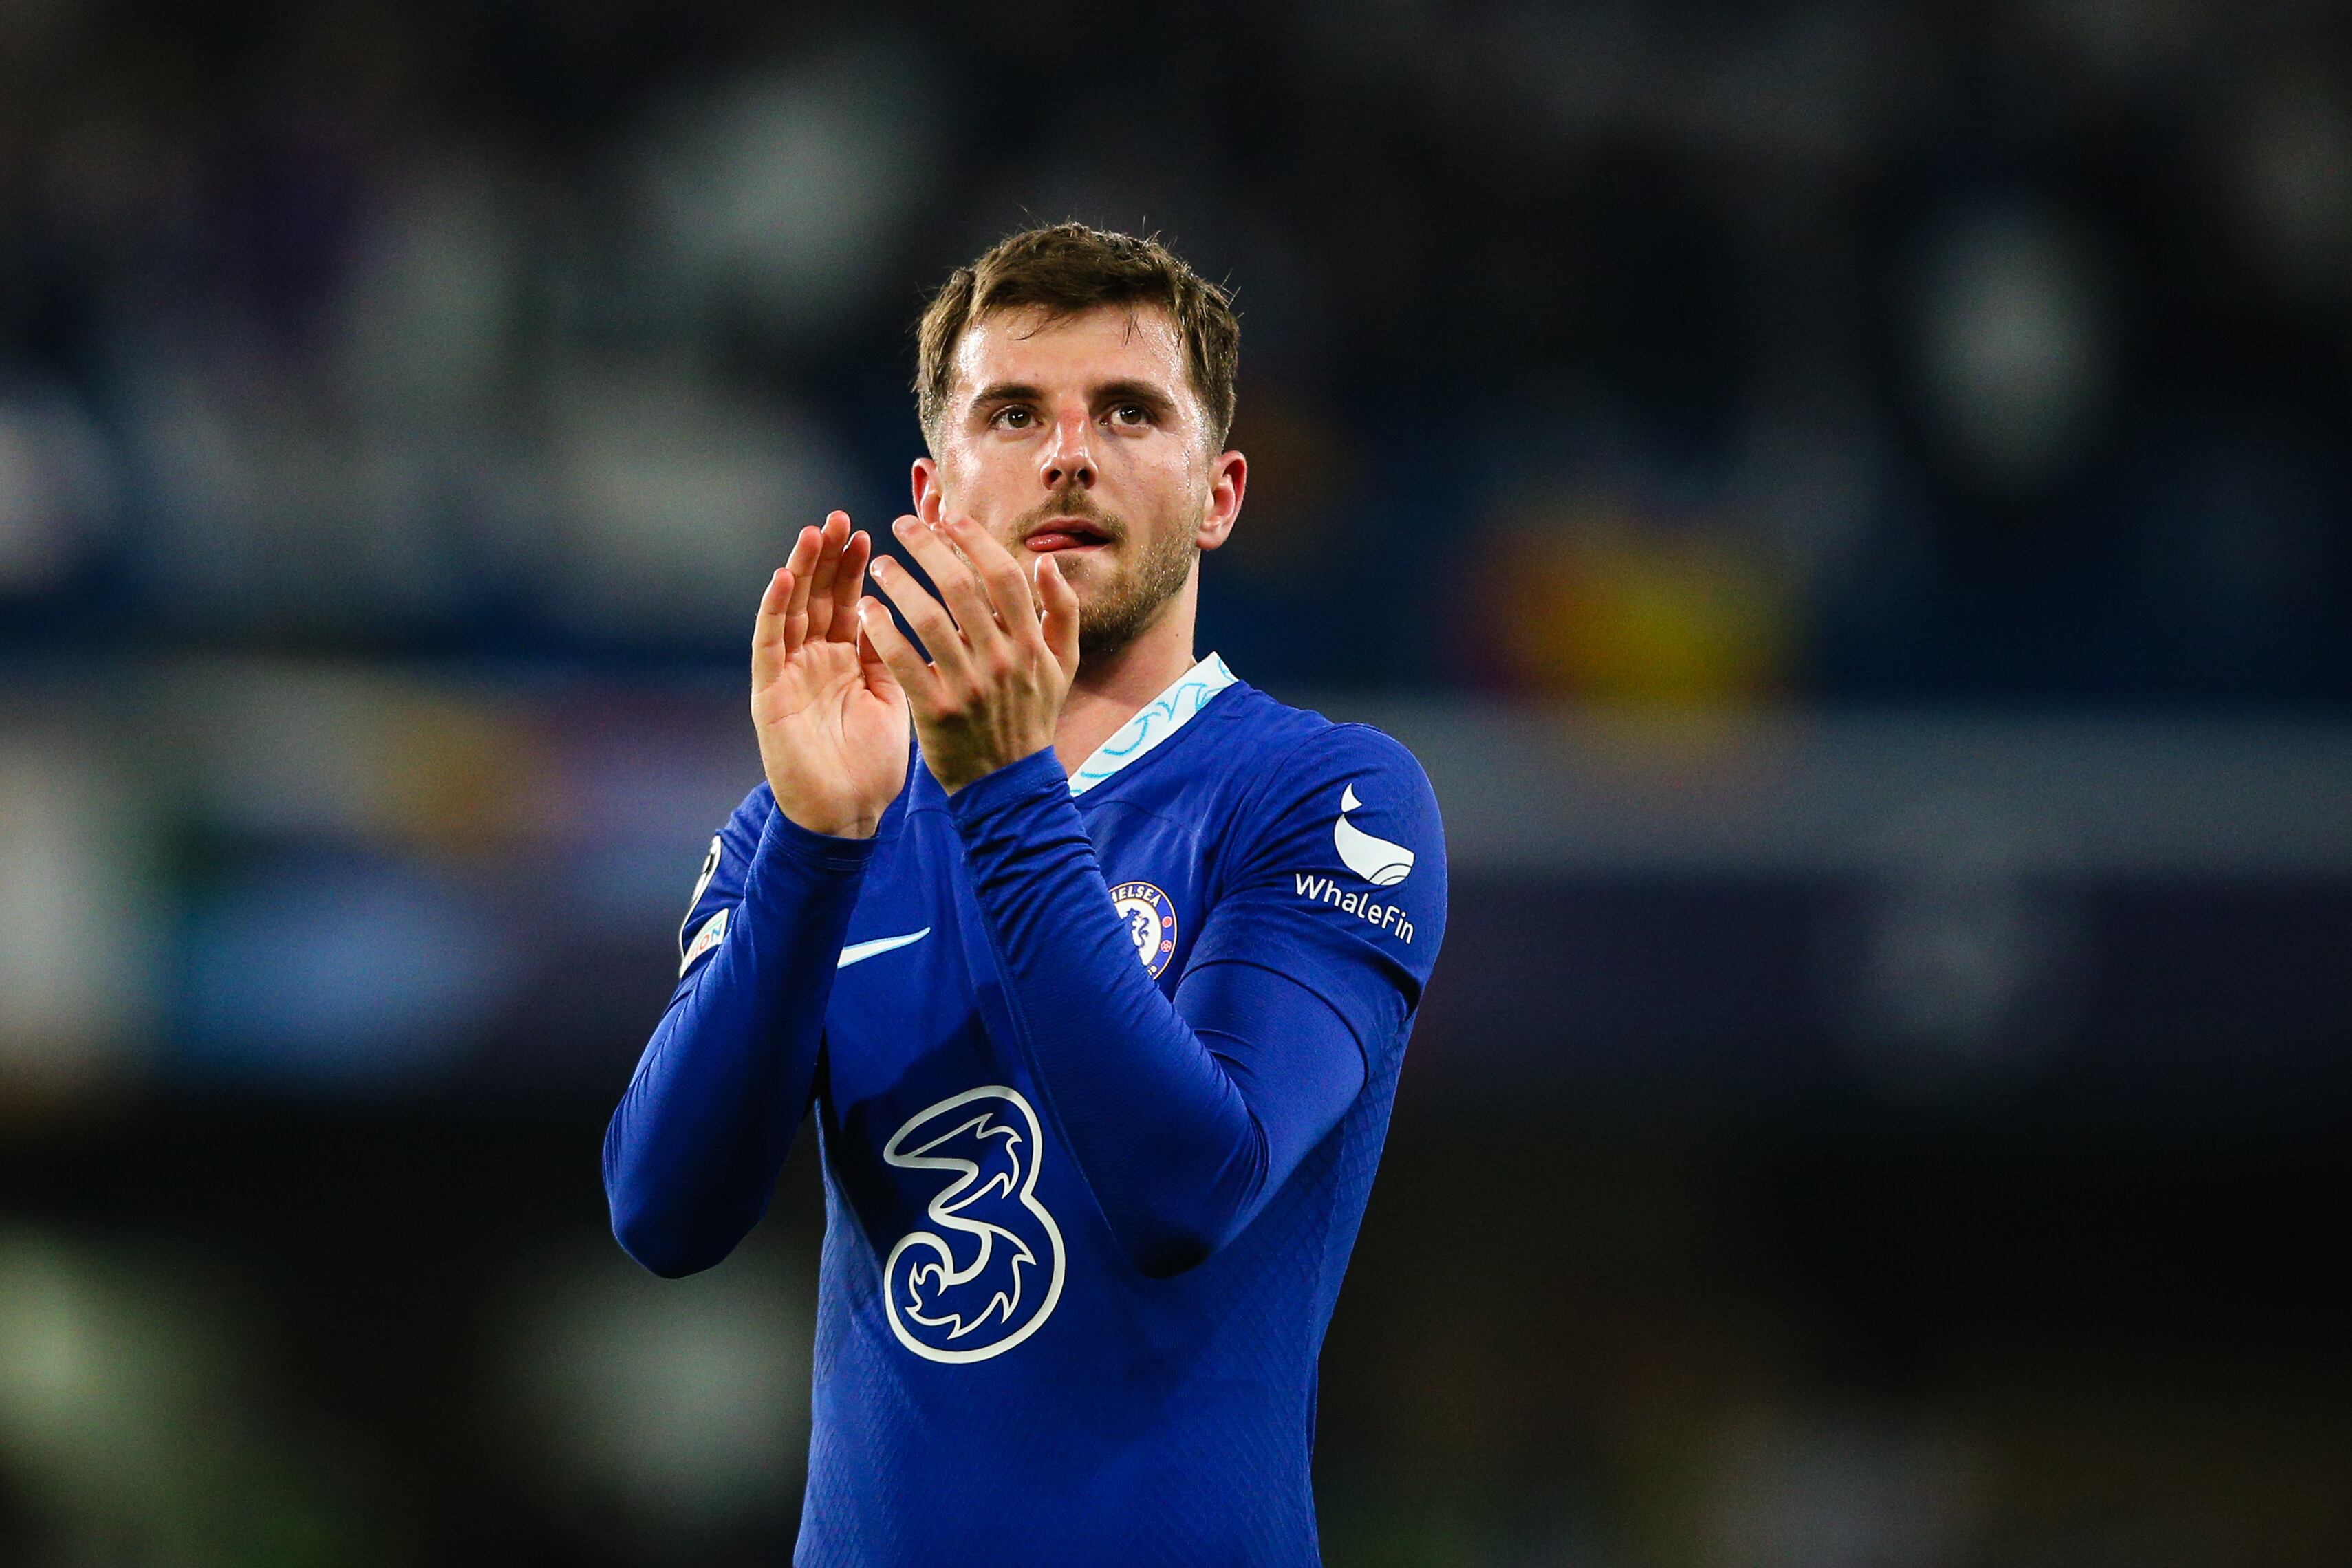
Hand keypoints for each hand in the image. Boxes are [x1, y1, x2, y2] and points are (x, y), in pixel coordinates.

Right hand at [751, 512, 909, 837]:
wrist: (846, 817)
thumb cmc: (872, 764)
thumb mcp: (894, 699)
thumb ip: (895, 656)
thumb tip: (922, 614)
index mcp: (846, 660)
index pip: (850, 602)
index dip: (859, 568)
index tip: (878, 532)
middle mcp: (814, 659)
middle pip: (819, 597)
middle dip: (829, 557)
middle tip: (842, 518)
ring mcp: (789, 672)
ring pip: (791, 609)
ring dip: (801, 570)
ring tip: (814, 533)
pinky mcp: (767, 692)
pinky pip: (768, 644)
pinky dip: (773, 609)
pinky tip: (781, 578)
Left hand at [859, 514, 1081, 793]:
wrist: (1010, 781)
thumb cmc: (1033, 715)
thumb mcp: (1064, 664)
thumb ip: (1062, 611)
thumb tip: (1045, 561)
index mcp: (1031, 642)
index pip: (1002, 576)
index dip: (975, 540)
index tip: (949, 519)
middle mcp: (1001, 659)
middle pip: (959, 587)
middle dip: (927, 547)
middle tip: (903, 525)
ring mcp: (968, 685)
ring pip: (926, 618)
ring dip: (898, 582)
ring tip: (879, 565)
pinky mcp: (936, 710)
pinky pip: (902, 660)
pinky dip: (881, 630)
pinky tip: (866, 610)